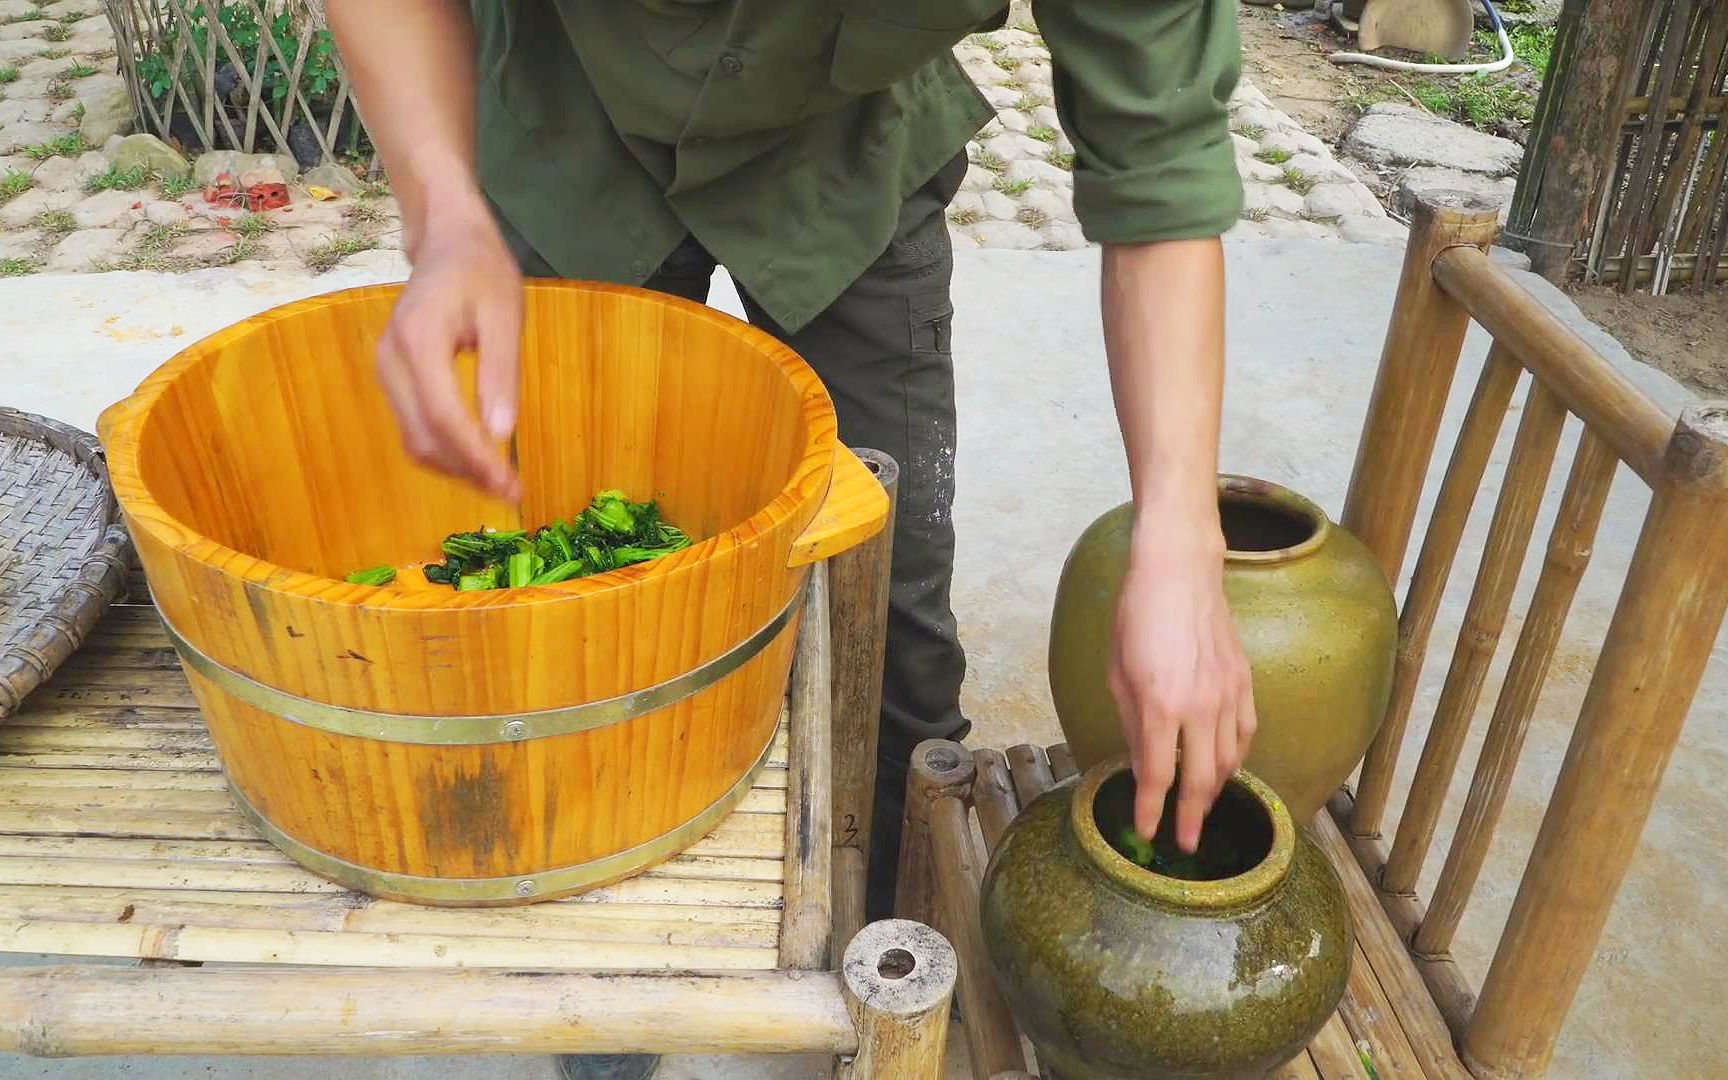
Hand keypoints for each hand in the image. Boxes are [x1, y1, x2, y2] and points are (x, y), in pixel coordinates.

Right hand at [376, 187, 521, 499]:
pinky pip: (414, 426)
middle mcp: (391, 361)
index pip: (444, 417)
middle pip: (424, 437)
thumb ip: (500, 374)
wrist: (445, 241)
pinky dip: (445, 450)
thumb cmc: (481, 271)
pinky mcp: (392, 377)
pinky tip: (478, 457)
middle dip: (468, 471)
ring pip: (415, 439)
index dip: (477, 458)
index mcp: (419, 341)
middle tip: (513, 490)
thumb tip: (501, 435)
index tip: (511, 484)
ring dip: (456, 467)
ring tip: (500, 480)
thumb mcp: (504, 316)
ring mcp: (386, 370)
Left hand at [1109, 534, 1255, 851]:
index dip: (1150, 810)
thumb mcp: (1116, 671)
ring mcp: (1228, 695)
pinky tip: (1226, 769)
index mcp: (1160, 705)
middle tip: (1186, 844)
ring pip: (1229, 761)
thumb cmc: (1137, 615)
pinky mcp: (1245, 683)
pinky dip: (1237, 759)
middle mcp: (1199, 707)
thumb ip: (1130, 720)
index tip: (1146, 833)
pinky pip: (1246, 734)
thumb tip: (1140, 758)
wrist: (1180, 571)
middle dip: (1191, 817)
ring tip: (1201, 810)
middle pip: (1201, 780)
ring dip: (1215, 791)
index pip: (1157, 774)